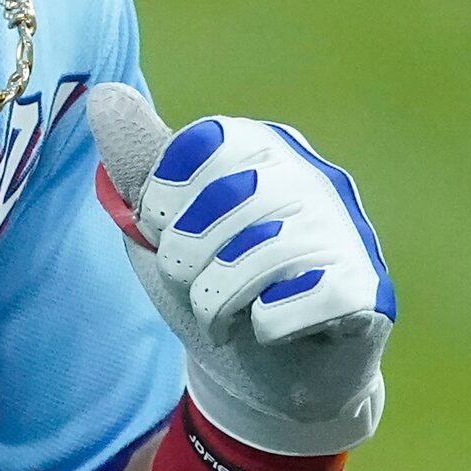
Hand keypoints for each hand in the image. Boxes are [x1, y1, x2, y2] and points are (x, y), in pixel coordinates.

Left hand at [86, 84, 392, 456]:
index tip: (170, 232)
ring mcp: (347, 231)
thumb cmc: (216, 284)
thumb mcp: (164, 224)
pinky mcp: (366, 291)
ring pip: (256, 257)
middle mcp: (313, 176)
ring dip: (218, 304)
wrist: (272, 376)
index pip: (199, 145)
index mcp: (264, 146)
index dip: (165, 203)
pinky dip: (265, 330)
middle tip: (199, 286)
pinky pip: (288, 307)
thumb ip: (139, 162)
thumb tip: (104, 94)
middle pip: (223, 200)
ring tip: (228, 316)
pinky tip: (277, 330)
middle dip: (186, 260)